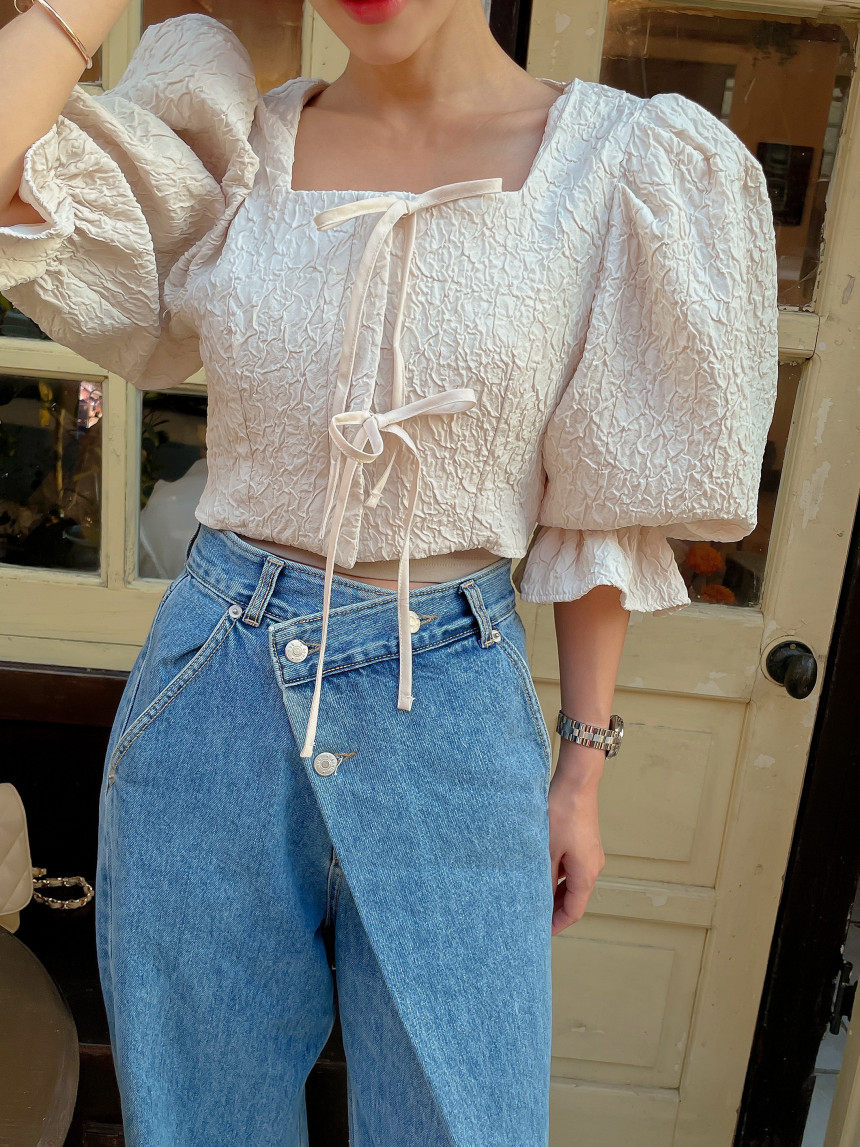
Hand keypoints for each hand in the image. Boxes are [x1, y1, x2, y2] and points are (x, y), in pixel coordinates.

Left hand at [548, 751, 605, 935]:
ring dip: (555, 893)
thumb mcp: (547, 849)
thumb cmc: (562, 814)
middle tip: (533, 919)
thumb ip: (543, 876)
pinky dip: (559, 877)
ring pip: (573, 883)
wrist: (577, 783)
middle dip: (555, 911)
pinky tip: (542, 875)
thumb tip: (537, 897)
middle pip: (575, 899)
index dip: (557, 924)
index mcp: (586, 874)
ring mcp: (590, 855)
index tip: (541, 933)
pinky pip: (573, 869)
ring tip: (534, 899)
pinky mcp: (585, 844)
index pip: (574, 910)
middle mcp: (592, 867)